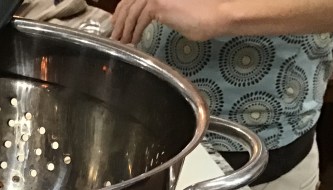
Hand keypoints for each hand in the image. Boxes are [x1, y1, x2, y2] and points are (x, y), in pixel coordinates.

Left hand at [111, 0, 226, 43]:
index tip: (117, 24)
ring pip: (131, 12)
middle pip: (128, 3)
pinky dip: (134, 32)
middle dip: (119, 21)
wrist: (217, 15)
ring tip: (122, 42)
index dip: (122, 11)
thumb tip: (146, 18)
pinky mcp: (158, 4)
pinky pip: (140, 20)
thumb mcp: (175, 10)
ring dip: (124, 30)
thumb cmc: (201, 16)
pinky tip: (133, 41)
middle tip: (115, 36)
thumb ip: (159, 10)